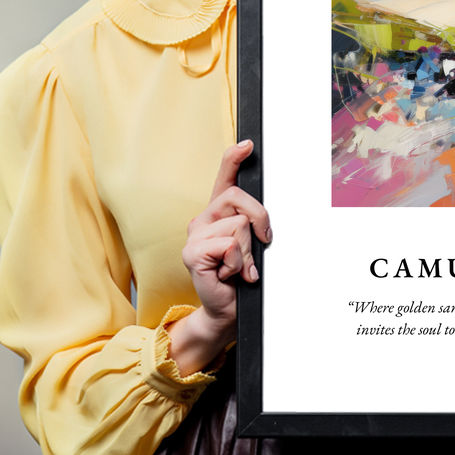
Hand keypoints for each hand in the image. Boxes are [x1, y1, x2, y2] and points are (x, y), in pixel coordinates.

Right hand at [167, 140, 271, 374]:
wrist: (227, 309)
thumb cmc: (241, 276)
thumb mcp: (252, 244)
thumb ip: (253, 225)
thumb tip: (263, 217)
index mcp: (218, 213)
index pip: (224, 178)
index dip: (234, 158)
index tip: (248, 144)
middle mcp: (203, 219)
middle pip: (239, 198)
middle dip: (260, 220)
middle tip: (261, 244)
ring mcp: (195, 235)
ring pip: (239, 225)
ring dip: (248, 251)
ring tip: (239, 267)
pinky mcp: (192, 253)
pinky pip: (229, 245)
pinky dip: (238, 263)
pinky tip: (229, 274)